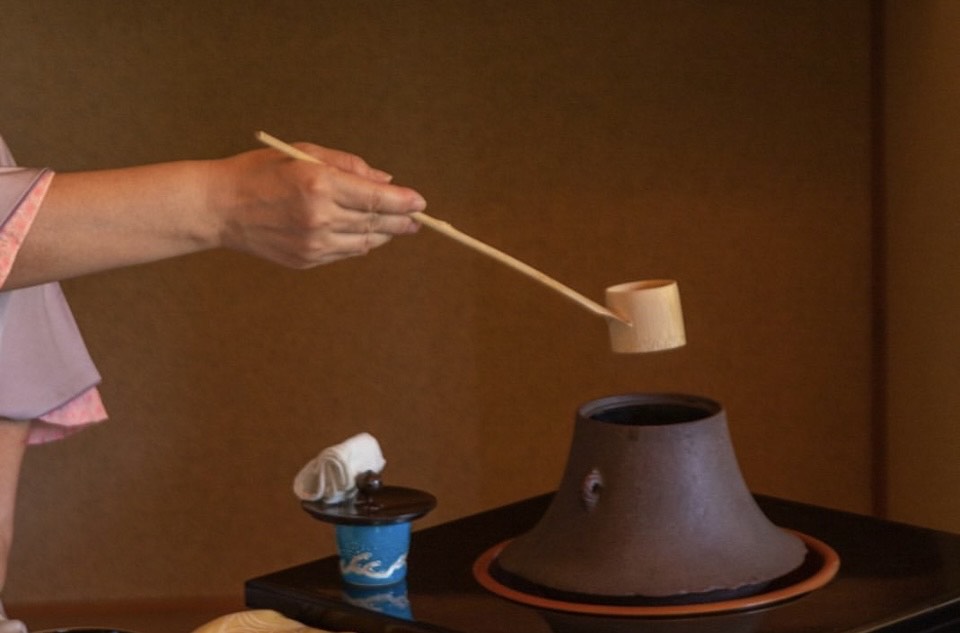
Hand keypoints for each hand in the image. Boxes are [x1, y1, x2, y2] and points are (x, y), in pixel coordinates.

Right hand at [208, 144, 426, 267]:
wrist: (220, 208)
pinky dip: (360, 243)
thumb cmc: (261, 172)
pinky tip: (366, 235)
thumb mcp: (304, 154)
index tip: (420, 203)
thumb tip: (386, 182)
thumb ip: (348, 165)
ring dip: (384, 234)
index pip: (376, 198)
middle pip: (375, 222)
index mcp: (319, 184)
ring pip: (365, 241)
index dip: (403, 202)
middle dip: (401, 221)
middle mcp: (320, 216)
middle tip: (417, 220)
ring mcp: (313, 243)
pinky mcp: (306, 260)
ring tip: (395, 227)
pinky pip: (345, 252)